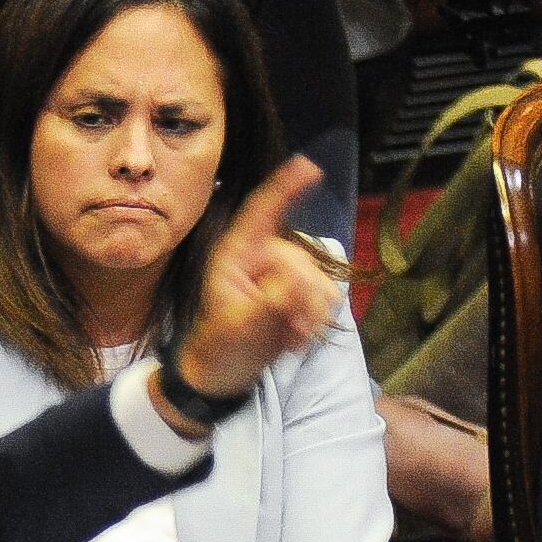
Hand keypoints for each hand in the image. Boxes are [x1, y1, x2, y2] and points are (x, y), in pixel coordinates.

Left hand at [174, 156, 346, 400]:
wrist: (224, 374)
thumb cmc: (218, 349)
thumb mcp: (237, 327)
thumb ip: (267, 304)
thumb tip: (296, 283)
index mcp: (237, 254)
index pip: (262, 212)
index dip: (285, 187)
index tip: (308, 167)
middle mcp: (262, 259)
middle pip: (301, 262)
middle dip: (304, 297)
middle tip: (293, 330)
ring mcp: (281, 277)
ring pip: (319, 282)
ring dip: (312, 314)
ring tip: (291, 339)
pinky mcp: (297, 297)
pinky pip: (324, 300)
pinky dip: (315, 322)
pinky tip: (296, 340)